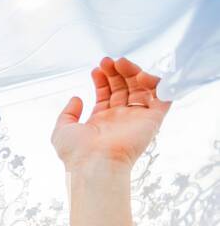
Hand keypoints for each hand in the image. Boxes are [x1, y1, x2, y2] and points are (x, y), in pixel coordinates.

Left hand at [51, 56, 170, 170]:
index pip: (107, 94)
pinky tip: (142, 75)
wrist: (95, 164)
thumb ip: (67, 113)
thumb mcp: (62, 130)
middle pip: (124, 88)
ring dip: (133, 73)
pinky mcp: (152, 120)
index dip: (102, 79)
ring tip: (120, 63)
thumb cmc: (77, 153)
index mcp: (101, 120)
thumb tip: (77, 98)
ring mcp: (137, 118)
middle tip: (108, 61)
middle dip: (116, 72)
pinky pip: (163, 98)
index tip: (96, 69)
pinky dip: (156, 84)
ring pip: (142, 89)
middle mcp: (120, 118)